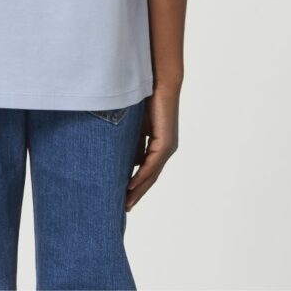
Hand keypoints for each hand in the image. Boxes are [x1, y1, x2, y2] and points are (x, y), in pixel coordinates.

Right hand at [126, 84, 179, 210]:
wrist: (158, 82)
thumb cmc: (146, 100)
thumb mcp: (135, 126)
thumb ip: (132, 142)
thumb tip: (124, 160)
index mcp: (159, 145)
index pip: (147, 170)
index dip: (136, 184)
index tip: (123, 196)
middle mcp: (165, 149)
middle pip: (150, 177)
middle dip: (136, 193)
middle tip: (124, 208)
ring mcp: (167, 147)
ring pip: (151, 174)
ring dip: (138, 190)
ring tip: (126, 203)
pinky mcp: (165, 143)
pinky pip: (152, 164)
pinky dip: (141, 176)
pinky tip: (130, 186)